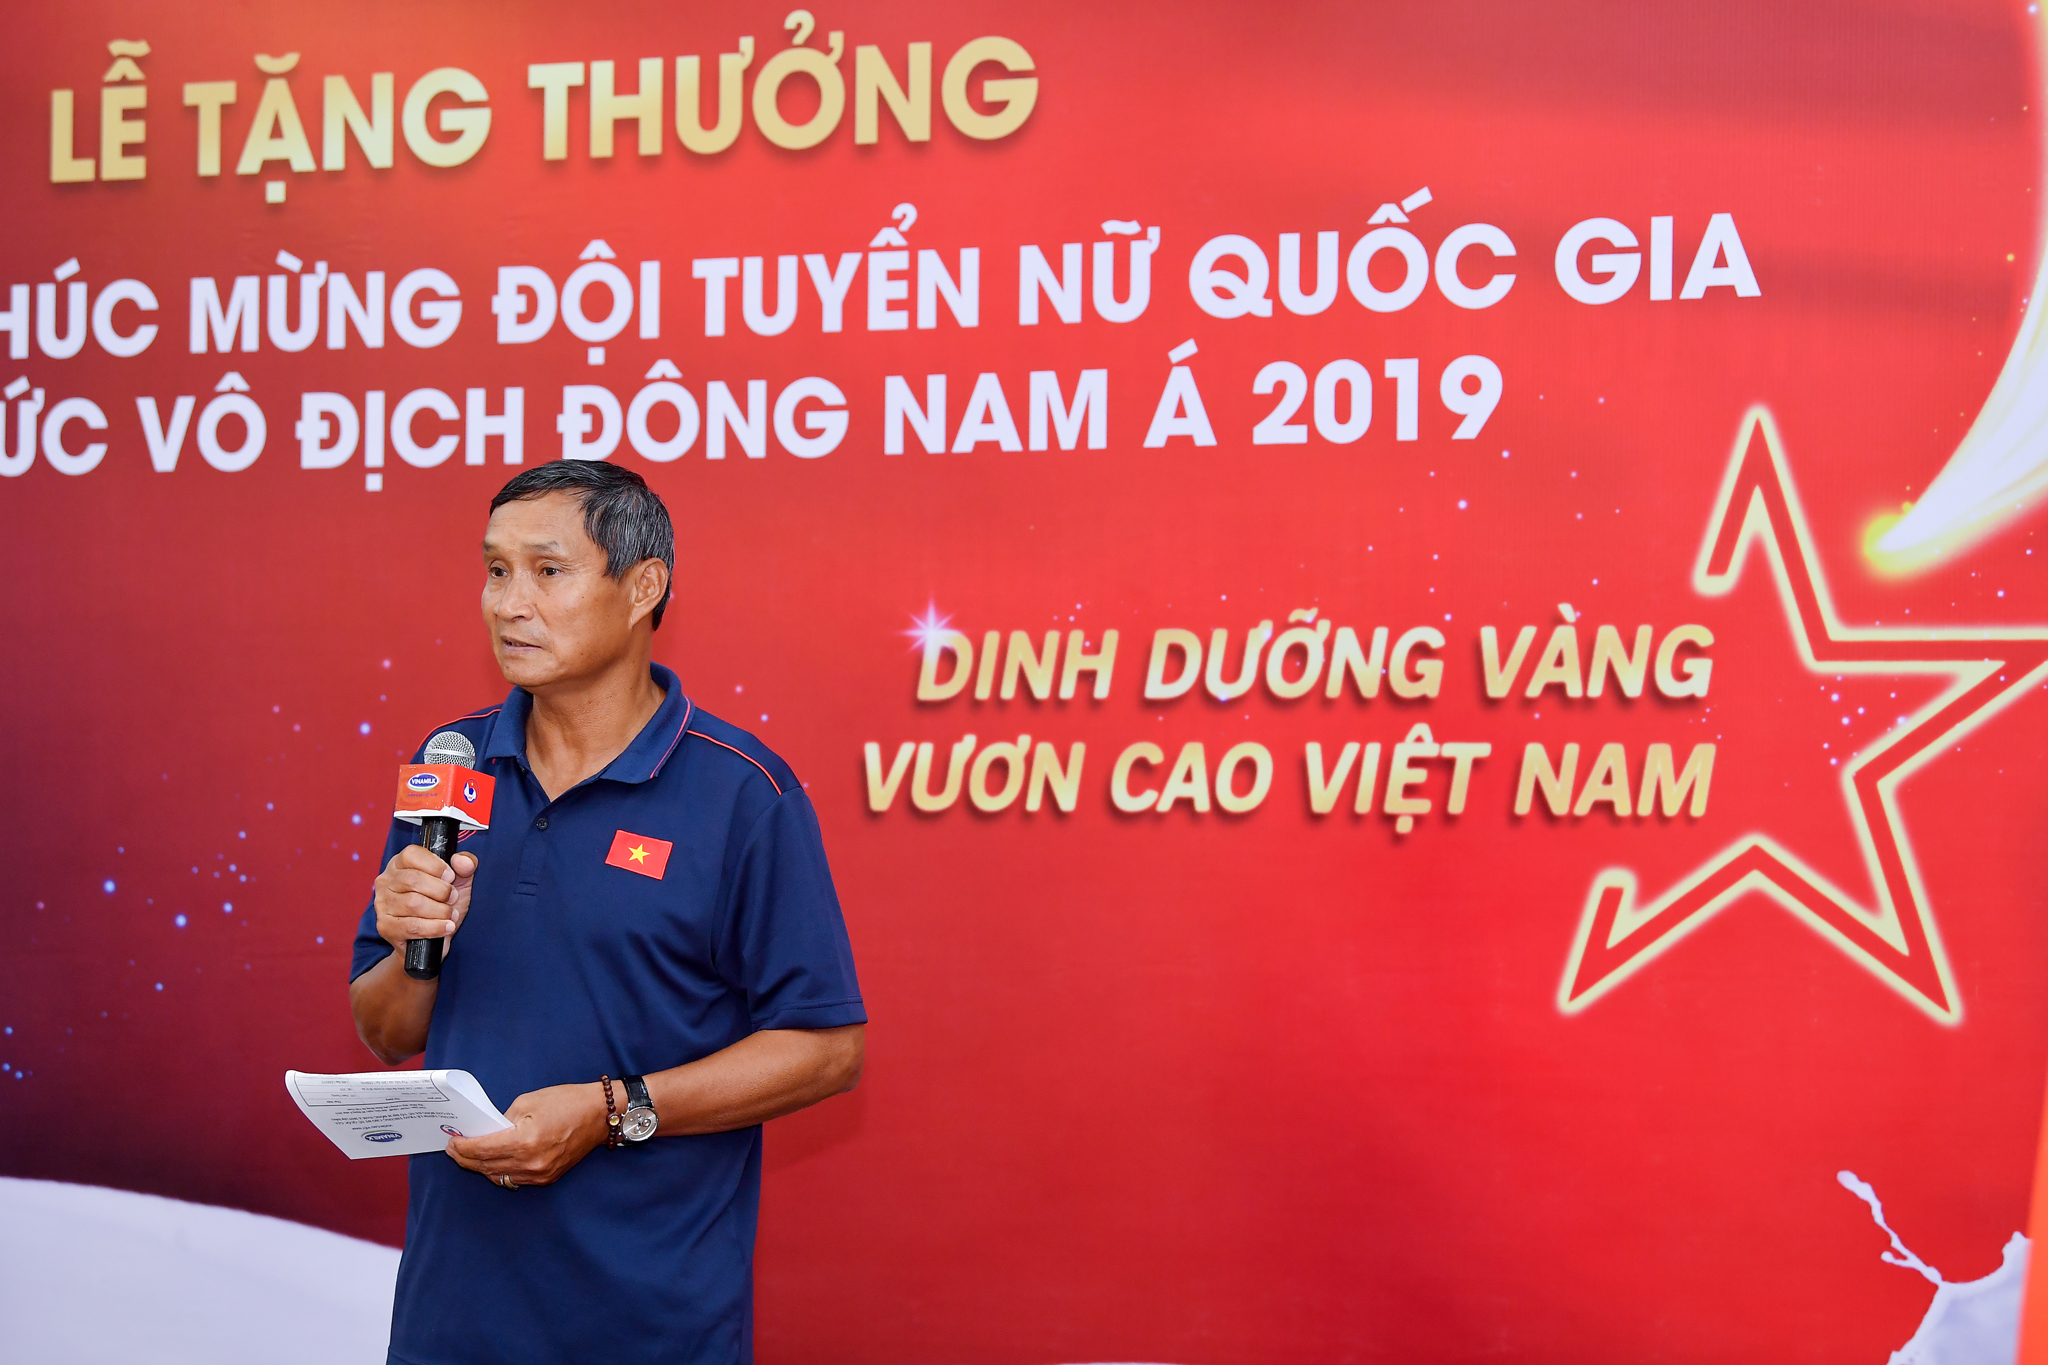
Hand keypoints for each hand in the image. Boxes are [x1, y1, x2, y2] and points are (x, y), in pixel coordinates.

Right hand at [372, 846, 476, 952]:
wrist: (434, 937)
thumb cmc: (442, 903)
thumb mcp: (460, 880)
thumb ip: (466, 864)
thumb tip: (462, 860)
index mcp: (400, 863)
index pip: (411, 855)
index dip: (435, 865)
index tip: (451, 877)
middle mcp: (387, 881)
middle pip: (413, 880)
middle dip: (441, 891)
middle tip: (453, 898)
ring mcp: (383, 904)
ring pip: (413, 904)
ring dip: (440, 911)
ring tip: (451, 914)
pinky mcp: (386, 927)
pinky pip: (412, 926)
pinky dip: (435, 927)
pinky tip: (446, 927)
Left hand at [445, 1082, 610, 1187]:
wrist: (600, 1115)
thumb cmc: (567, 1102)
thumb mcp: (528, 1102)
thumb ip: (503, 1120)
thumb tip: (487, 1132)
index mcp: (525, 1141)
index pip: (481, 1150)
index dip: (461, 1147)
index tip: (451, 1142)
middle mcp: (531, 1163)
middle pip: (486, 1167)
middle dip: (465, 1159)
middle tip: (454, 1149)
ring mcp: (540, 1174)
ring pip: (498, 1176)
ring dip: (481, 1167)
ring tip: (470, 1155)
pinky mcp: (547, 1178)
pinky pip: (515, 1179)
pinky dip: (500, 1171)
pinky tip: (493, 1161)